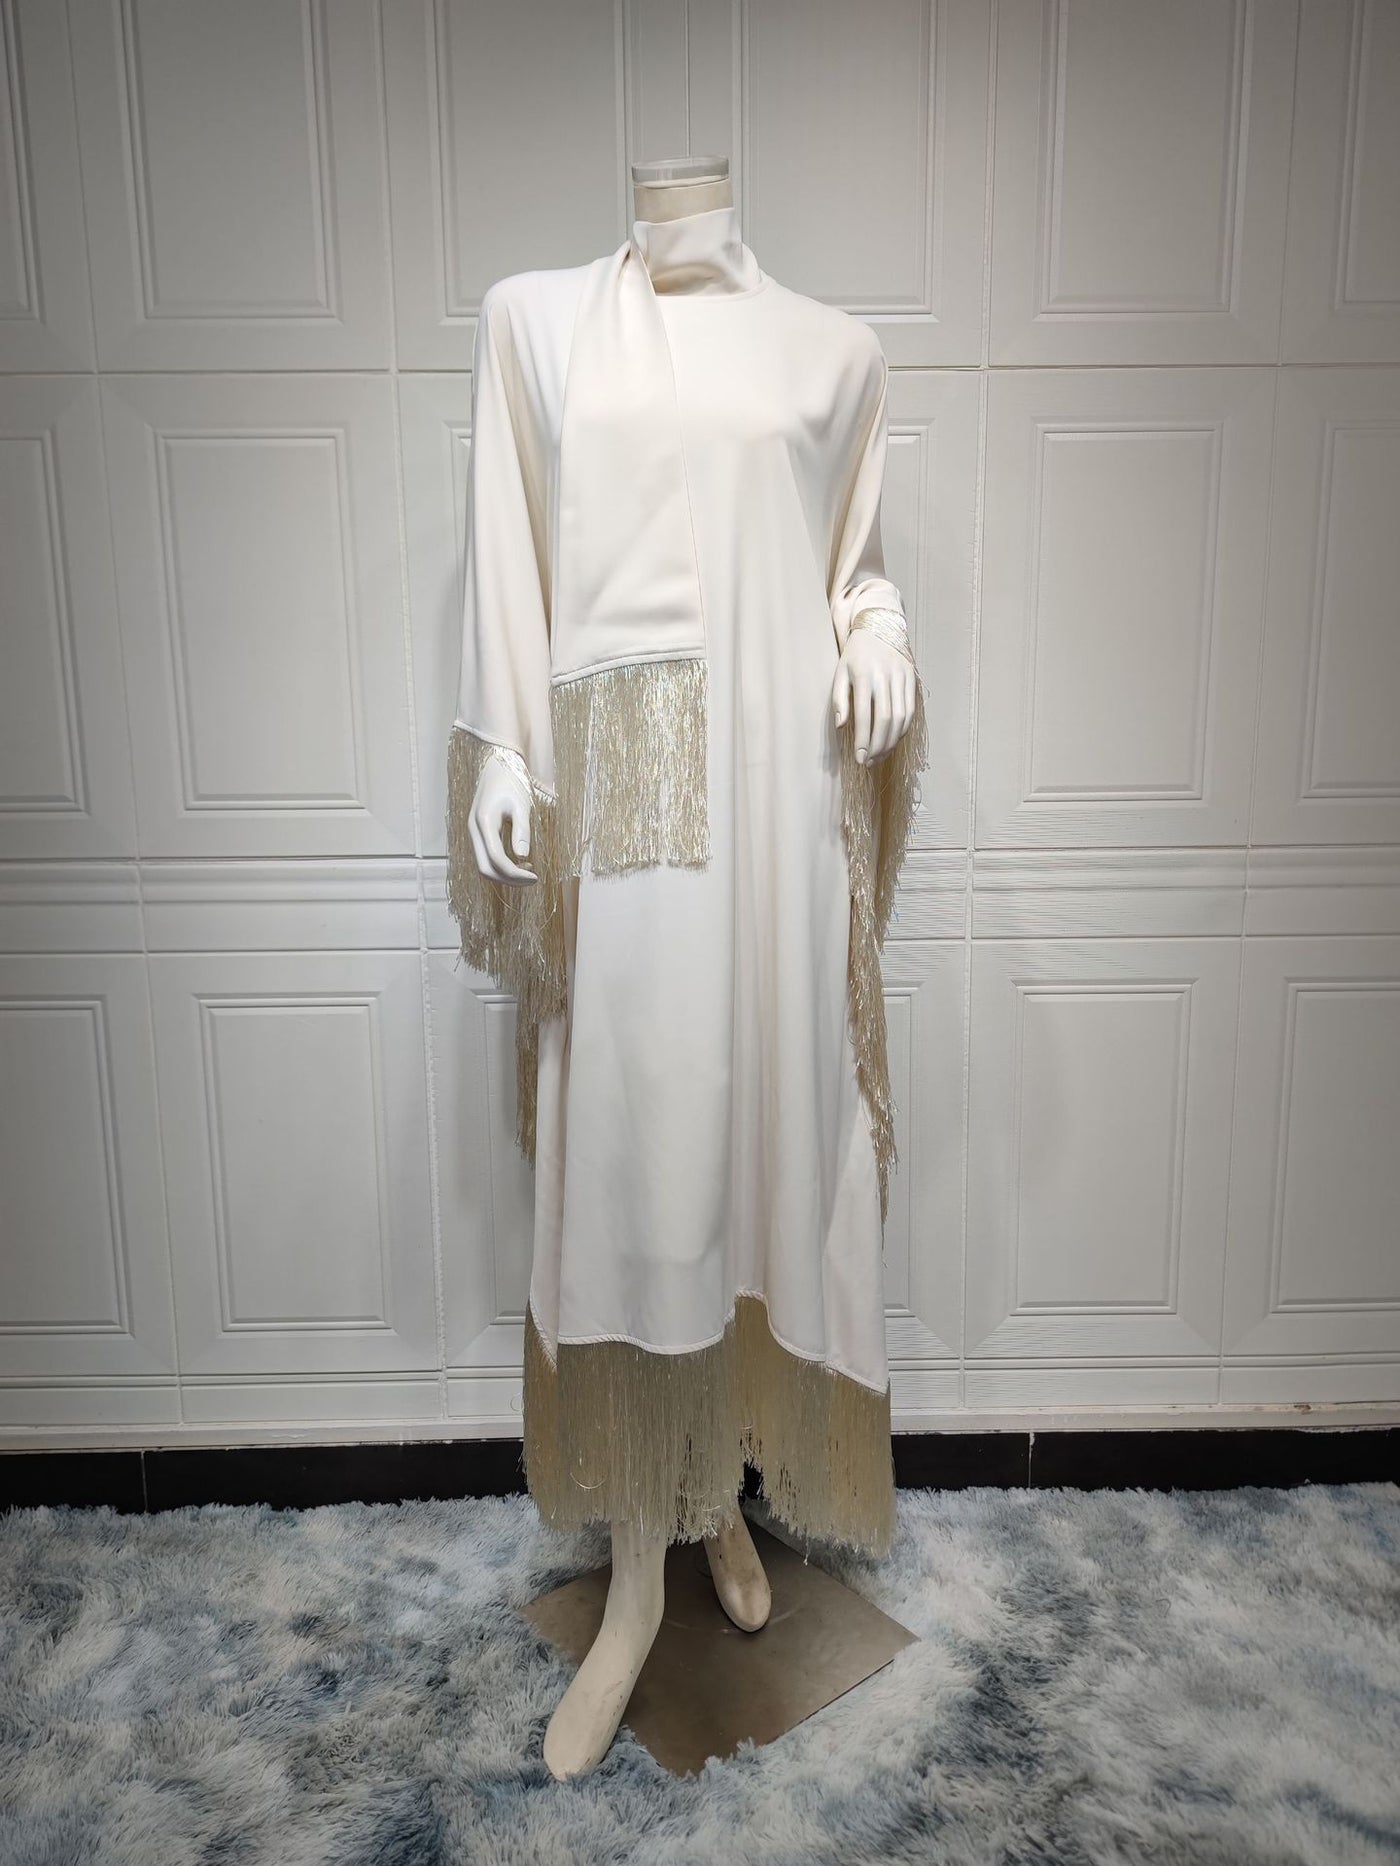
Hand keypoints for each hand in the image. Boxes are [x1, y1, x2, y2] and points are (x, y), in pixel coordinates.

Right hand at [469, 755, 537, 883]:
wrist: (497, 765)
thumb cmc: (512, 782)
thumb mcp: (521, 804)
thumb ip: (521, 831)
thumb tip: (523, 857)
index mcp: (483, 823)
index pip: (496, 860)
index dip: (515, 874)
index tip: (535, 877)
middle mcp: (474, 831)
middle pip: (485, 869)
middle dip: (509, 880)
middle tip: (532, 879)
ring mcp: (474, 833)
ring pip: (484, 866)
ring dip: (505, 874)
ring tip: (529, 871)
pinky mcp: (479, 833)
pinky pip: (486, 857)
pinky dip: (502, 865)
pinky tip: (521, 861)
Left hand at [832, 629, 917, 764]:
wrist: (879, 626)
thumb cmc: (855, 654)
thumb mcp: (840, 673)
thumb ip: (839, 700)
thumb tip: (841, 727)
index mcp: (864, 676)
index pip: (864, 716)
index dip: (863, 741)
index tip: (859, 759)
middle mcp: (885, 677)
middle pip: (885, 720)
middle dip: (878, 745)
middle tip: (870, 762)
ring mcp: (901, 678)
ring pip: (901, 718)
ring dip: (892, 741)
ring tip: (881, 755)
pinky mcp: (912, 679)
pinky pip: (911, 710)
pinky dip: (903, 729)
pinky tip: (893, 740)